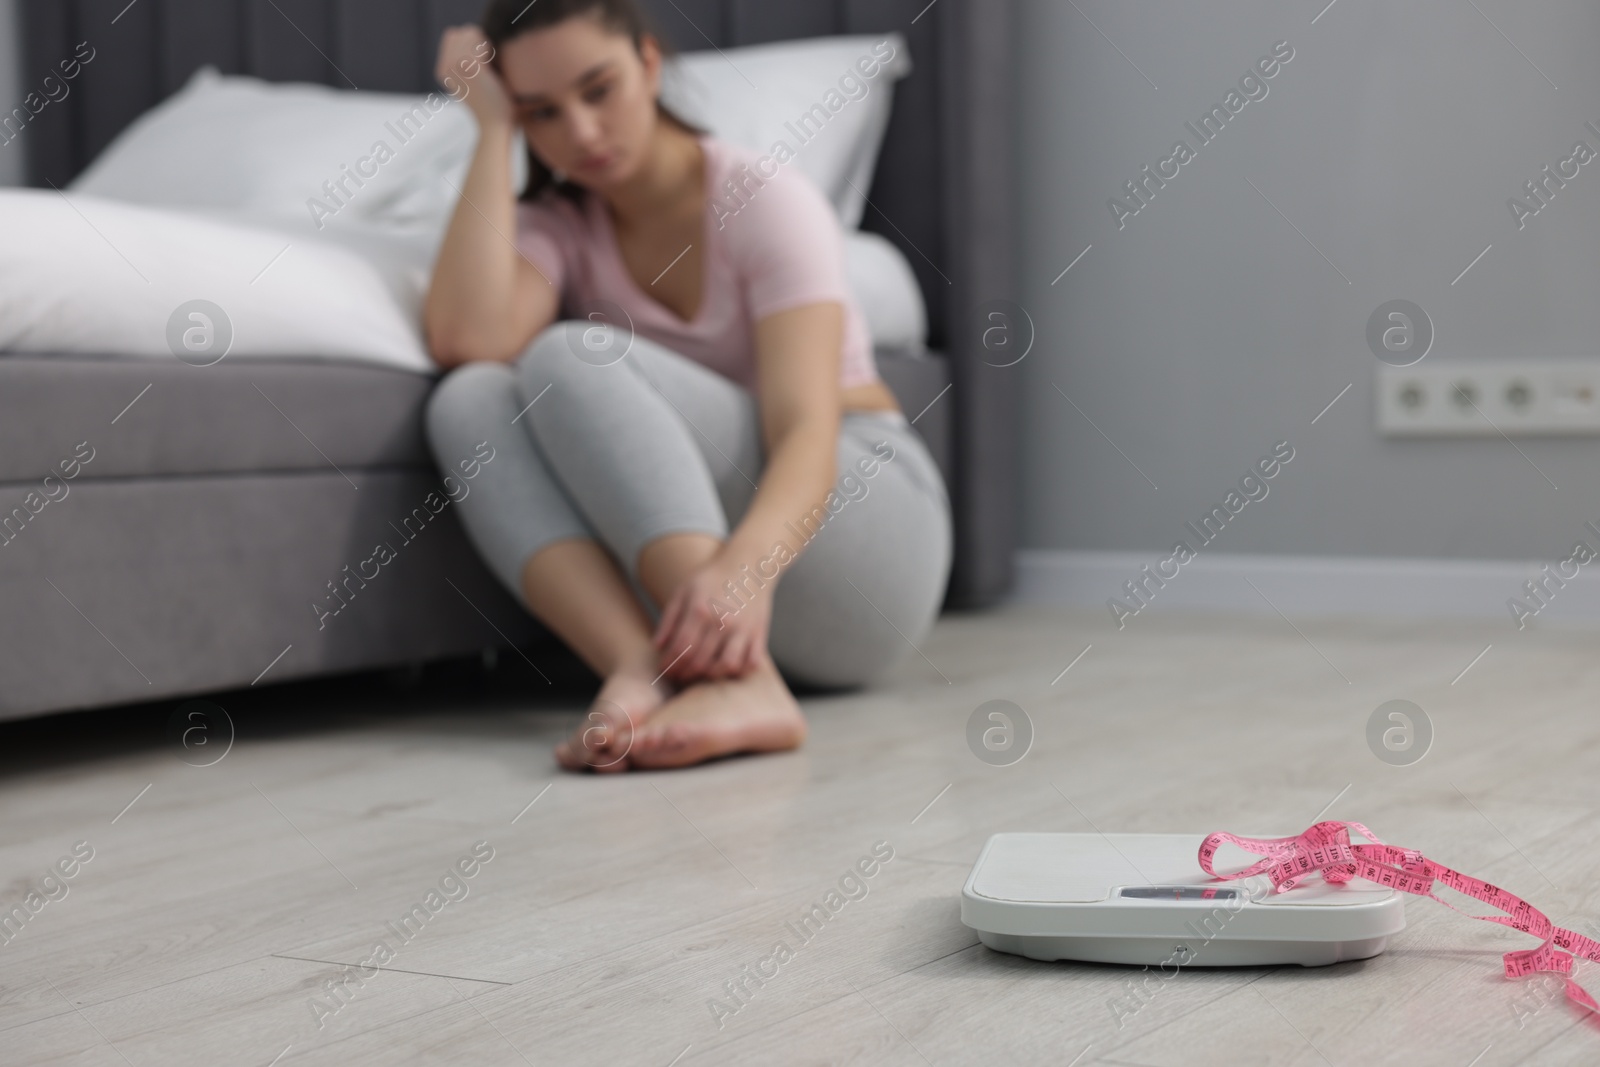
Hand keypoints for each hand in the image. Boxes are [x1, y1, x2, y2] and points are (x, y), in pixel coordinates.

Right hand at [435, 25, 512, 129]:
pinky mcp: (470, 67)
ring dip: (485, 44)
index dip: (470, 41)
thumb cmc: (489, 103)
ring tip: (492, 64)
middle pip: (461, 32)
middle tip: (489, 61)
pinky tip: (494, 66)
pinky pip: (480, 42)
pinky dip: (491, 49)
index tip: (483, 58)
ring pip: (470, 33)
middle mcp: (444, 66)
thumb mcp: (471, 82)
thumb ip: (465, 63)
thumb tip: (472, 37)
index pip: (452, 36)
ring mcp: (454, 65)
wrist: (494, 125)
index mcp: (442, 70)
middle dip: (478, 40)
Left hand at [653, 554, 772, 683]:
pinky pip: (751, 662)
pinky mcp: (759, 633)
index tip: (664, 669)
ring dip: (711, 675)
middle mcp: (722, 622)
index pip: (681, 648)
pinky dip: (740, 671)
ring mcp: (743, 629)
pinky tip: (729, 667)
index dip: (670, 664)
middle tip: (678, 676)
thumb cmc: (711, 577)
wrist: (748, 564)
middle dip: (684, 673)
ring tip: (702, 673)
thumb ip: (669, 619)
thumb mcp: (683, 590)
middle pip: (700, 661)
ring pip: (726, 666)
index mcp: (700, 610)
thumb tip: (658, 646)